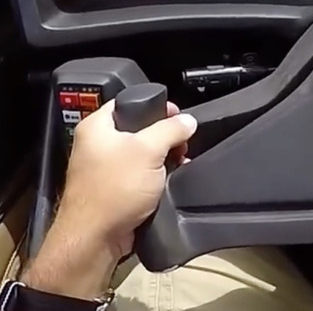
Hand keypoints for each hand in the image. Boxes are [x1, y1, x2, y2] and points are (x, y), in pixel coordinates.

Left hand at [58, 100, 196, 256]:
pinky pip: (140, 175)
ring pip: (142, 154)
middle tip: (180, 145)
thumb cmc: (114, 190)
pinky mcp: (114, 190)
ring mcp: (105, 169)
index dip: (155, 105)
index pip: (128, 102)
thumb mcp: (149, 150)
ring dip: (163, 159)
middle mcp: (97, 145)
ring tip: (178, 165)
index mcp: (97, 127)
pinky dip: (156, 177)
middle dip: (165, 137)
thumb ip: (171, 130)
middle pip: (139, 129)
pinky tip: (169, 182)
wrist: (96, 237)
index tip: (177, 115)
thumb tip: (188, 121)